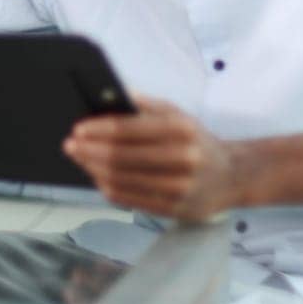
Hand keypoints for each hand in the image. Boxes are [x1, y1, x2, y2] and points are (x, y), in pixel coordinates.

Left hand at [63, 96, 242, 221]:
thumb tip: (109, 94)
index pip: (129, 130)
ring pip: (122, 180)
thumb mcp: (177, 114)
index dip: (98, 130)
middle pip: (121, 157)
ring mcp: (180, 188)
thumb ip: (144, 105)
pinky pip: (130, 200)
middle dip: (89, 151)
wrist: (233, 175)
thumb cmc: (196, 140)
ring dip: (93, 170)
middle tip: (69, 145)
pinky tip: (97, 178)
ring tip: (80, 159)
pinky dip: (108, 188)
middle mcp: (183, 159)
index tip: (77, 129)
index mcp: (181, 130)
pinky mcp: (175, 209)